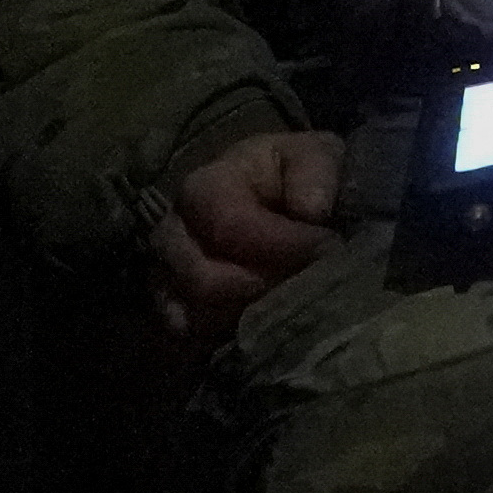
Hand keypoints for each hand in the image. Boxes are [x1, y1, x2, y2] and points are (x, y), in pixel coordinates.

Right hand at [150, 128, 342, 342]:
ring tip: (289, 303)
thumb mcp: (316, 156)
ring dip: (246, 314)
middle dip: (263, 286)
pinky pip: (187, 335)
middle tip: (309, 285)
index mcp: (205, 186)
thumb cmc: (296, 176)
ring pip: (194, 312)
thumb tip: (311, 209)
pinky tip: (260, 327)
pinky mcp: (175, 308)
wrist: (278, 198)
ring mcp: (168, 274)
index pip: (228, 224)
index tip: (325, 247)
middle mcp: (173, 231)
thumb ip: (314, 173)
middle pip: (202, 278)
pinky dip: (223, 335)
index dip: (279, 242)